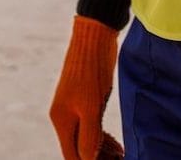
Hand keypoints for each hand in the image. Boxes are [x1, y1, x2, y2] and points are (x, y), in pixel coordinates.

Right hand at [50, 15, 122, 159]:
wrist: (95, 33)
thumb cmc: (93, 69)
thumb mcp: (92, 105)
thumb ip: (88, 135)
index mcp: (61, 120)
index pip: (72, 155)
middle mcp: (63, 115)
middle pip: (78, 148)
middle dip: (97, 157)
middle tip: (119, 157)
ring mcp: (72, 105)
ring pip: (84, 137)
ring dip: (100, 148)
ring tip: (119, 152)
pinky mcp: (83, 96)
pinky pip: (89, 124)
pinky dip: (100, 134)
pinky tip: (113, 139)